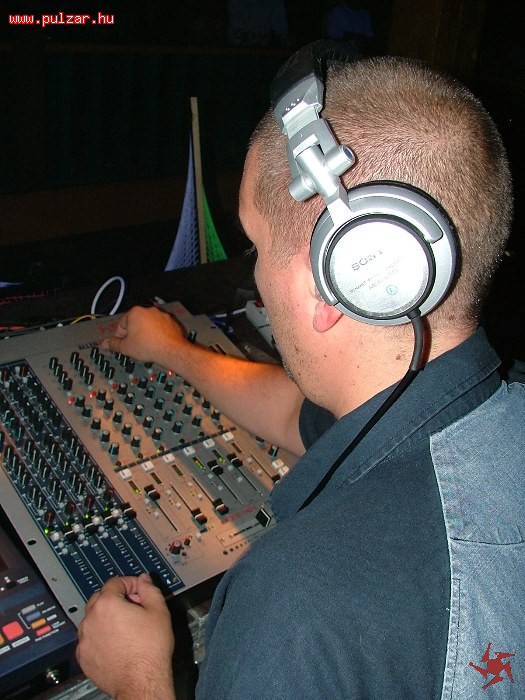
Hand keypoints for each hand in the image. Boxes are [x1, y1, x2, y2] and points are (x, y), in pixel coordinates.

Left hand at [76, 574, 175, 699]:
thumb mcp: (158, 611)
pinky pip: (89, 638)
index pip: (115, 582)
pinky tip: (116, 643)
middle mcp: (90, 619)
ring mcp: (84, 639)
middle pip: (101, 598)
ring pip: (93, 618)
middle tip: (134, 607)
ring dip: (106, 617)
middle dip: (117, 598)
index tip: (139, 590)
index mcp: (107, 604)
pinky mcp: (83, 657)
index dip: (130, 583)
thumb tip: (144, 580)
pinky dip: (100, 636)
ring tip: (126, 627)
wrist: (141, 682)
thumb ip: (149, 589)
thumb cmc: (150, 650)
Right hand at [101, 306, 186, 366]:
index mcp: (135, 312)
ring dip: (146, 333)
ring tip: (146, 345)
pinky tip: (157, 344)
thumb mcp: (126, 347)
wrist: (171, 350)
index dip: (120, 336)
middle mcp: (149, 310)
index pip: (121, 324)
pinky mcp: (172, 322)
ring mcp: (162, 315)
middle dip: (133, 334)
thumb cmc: (148, 346)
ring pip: (149, 325)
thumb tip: (105, 344)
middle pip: (136, 323)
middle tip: (133, 346)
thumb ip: (114, 344)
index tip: (121, 344)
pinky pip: (161, 327)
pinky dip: (158, 334)